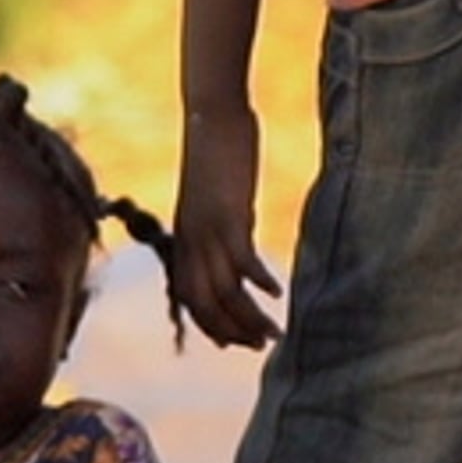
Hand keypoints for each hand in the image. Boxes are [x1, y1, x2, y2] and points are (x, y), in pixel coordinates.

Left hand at [169, 107, 283, 350]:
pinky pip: (240, 260)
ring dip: (247, 317)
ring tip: (273, 333)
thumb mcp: (212, 197)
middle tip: (259, 346)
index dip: (208, 324)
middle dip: (230, 331)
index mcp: (185, 237)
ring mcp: (207, 228)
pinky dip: (258, 280)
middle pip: (203, 303)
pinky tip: (276, 291)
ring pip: (222, 291)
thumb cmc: (214, 152)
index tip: (230, 343)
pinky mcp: (228, 214)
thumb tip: (237, 239)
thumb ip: (220, 223)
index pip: (189, 295)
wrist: (211, 115)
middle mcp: (191, 239)